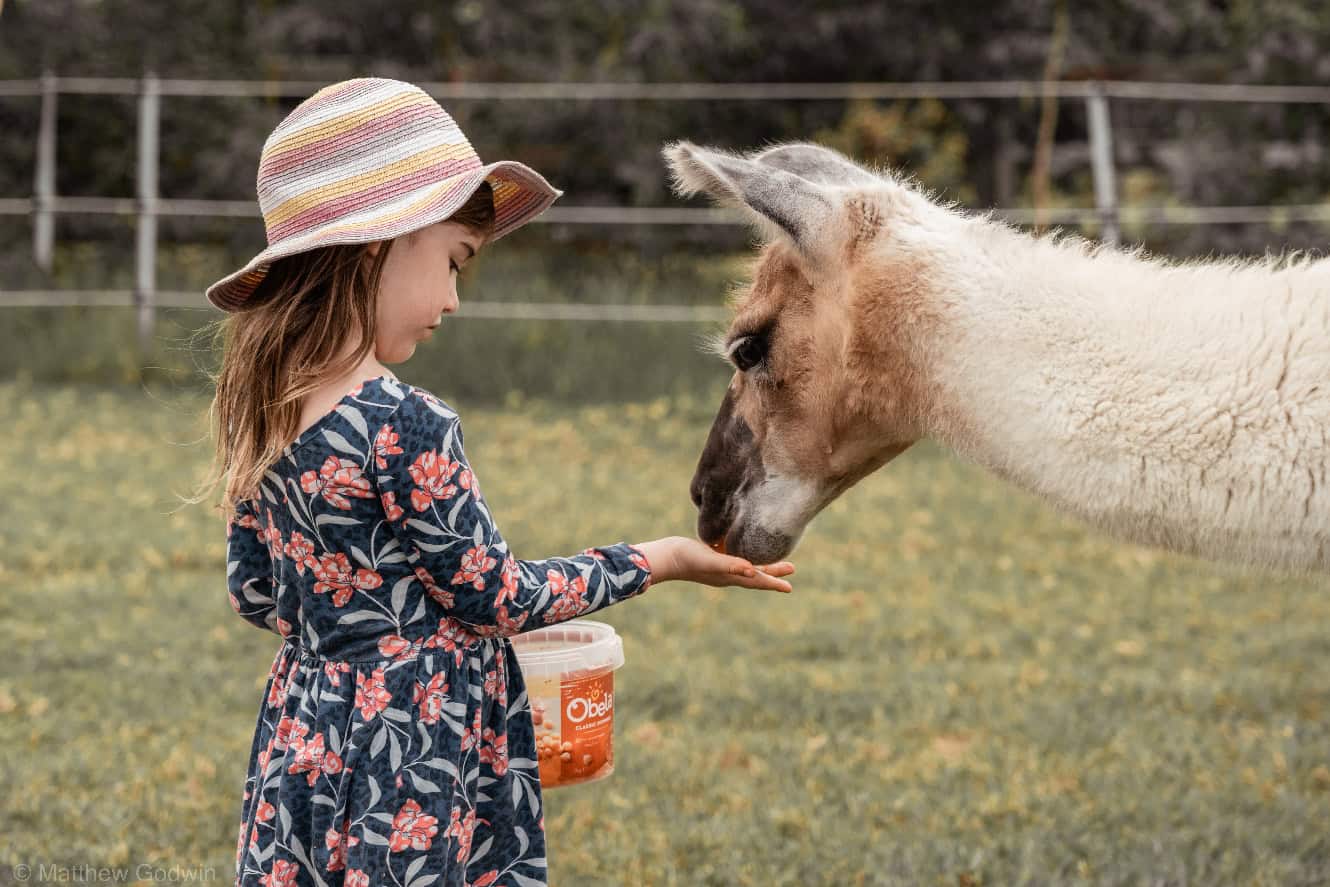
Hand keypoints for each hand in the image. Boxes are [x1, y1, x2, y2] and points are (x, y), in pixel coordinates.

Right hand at [634, 535, 794, 592]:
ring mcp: (718, 566)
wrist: (664, 556)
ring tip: (773, 558)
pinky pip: (732, 556)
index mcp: (729, 576)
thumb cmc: (686, 558)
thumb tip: (752, 570)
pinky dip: (743, 553)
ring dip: (760, 563)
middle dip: (772, 572)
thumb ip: (730, 565)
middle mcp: (726, 573)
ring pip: (745, 565)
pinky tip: (744, 544)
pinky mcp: (711, 556)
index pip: (757, 581)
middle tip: (791, 568)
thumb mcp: (710, 560)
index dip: (774, 582)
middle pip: (755, 574)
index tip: (789, 587)